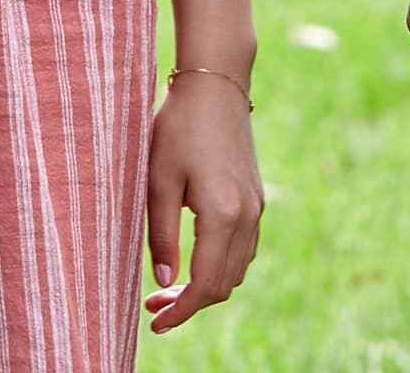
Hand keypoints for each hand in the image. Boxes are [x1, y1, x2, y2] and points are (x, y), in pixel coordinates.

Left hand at [141, 72, 262, 331]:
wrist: (216, 86)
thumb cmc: (179, 128)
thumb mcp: (158, 181)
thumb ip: (162, 236)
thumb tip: (164, 282)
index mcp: (223, 215)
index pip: (206, 284)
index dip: (181, 311)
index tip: (155, 323)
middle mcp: (248, 216)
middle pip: (225, 284)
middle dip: (191, 303)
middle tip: (153, 306)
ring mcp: (257, 207)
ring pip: (237, 270)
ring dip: (206, 286)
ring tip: (167, 288)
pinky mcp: (256, 198)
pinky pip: (243, 249)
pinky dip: (220, 266)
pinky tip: (192, 260)